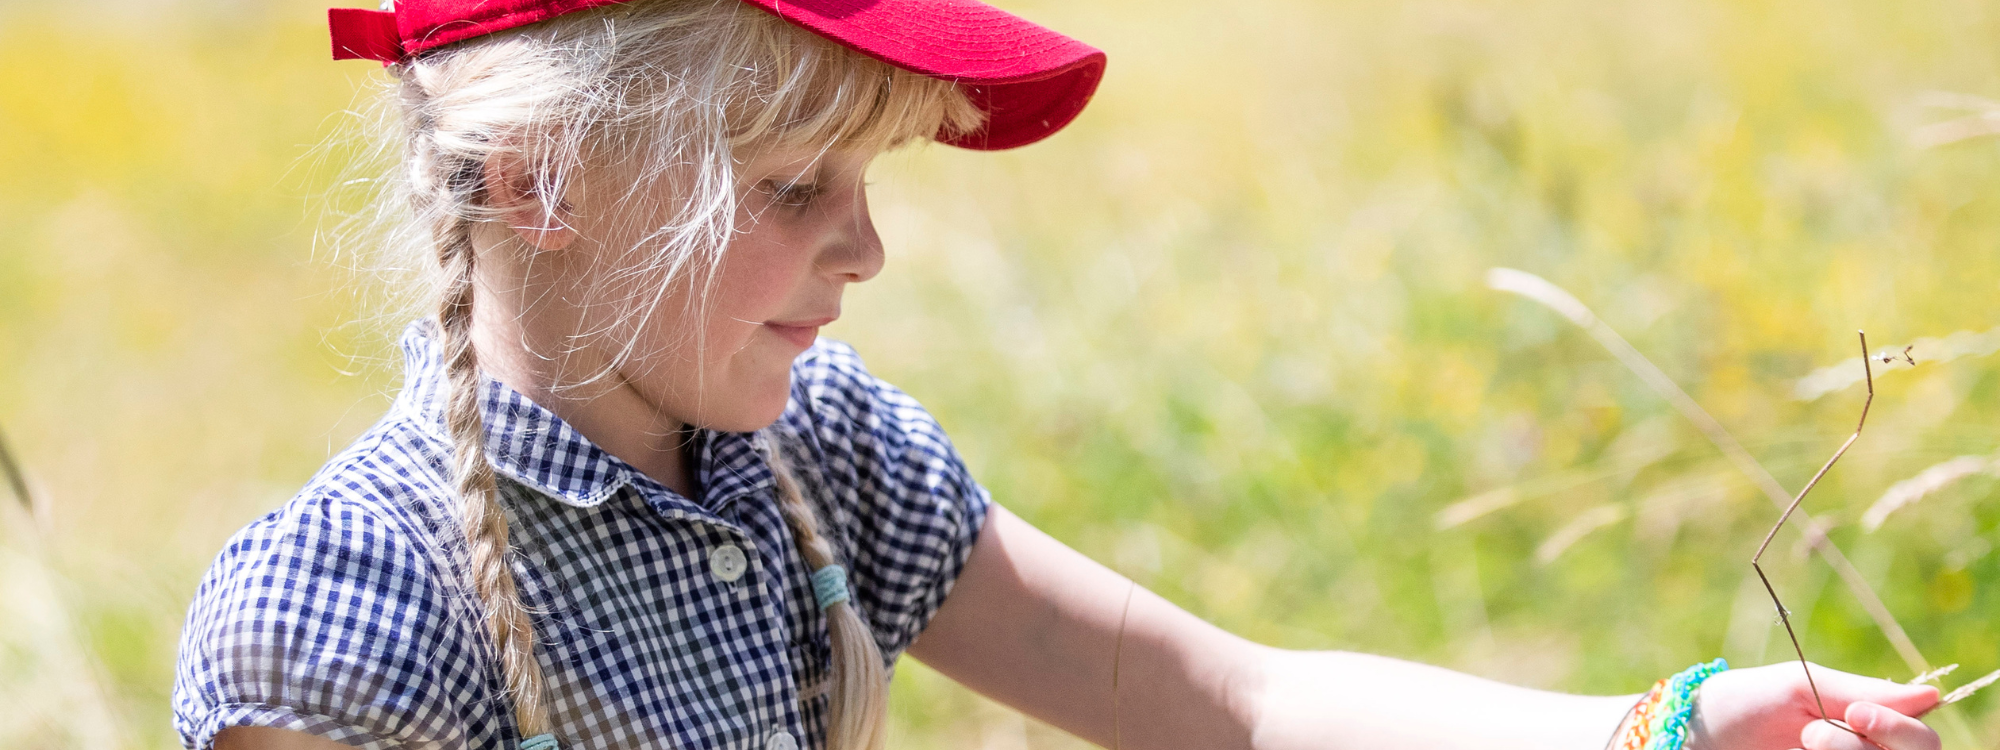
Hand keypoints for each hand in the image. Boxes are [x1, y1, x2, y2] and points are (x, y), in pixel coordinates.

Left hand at [1687, 662, 1938, 749]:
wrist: (1694, 735)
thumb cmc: (1746, 703)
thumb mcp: (1801, 687)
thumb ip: (1862, 691)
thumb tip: (1932, 697)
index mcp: (1871, 727)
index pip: (1922, 740)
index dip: (1899, 729)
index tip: (1856, 712)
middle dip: (1857, 747)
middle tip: (1809, 735)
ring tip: (1795, 745)